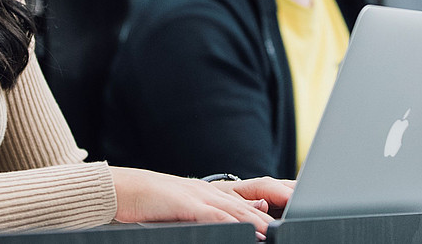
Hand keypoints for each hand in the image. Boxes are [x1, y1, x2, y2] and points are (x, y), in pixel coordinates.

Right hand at [110, 167, 291, 237]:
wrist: (122, 189)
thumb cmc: (151, 202)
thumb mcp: (187, 208)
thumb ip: (214, 212)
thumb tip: (247, 215)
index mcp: (212, 193)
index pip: (252, 195)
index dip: (276, 200)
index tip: (296, 210)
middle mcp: (210, 190)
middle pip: (251, 198)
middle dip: (277, 207)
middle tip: (299, 218)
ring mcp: (197, 195)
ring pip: (236, 208)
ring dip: (259, 220)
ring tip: (277, 231)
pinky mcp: (184, 203)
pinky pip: (213, 215)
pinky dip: (232, 223)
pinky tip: (246, 231)